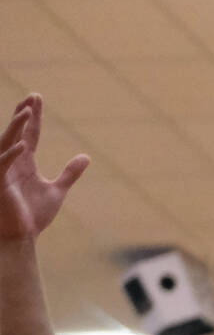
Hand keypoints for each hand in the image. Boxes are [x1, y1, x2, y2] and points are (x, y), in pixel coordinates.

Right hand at [0, 95, 89, 241]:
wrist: (20, 237)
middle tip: (32, 97)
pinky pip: (2, 165)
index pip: (29, 134)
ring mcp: (3, 171)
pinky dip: (11, 155)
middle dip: (23, 114)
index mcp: (24, 162)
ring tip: (26, 112)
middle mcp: (12, 162)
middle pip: (17, 132)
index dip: (33, 117)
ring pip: (6, 143)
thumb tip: (85, 156)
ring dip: (16, 128)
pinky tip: (22, 145)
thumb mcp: (57, 190)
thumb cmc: (33, 215)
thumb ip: (69, 173)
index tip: (36, 98)